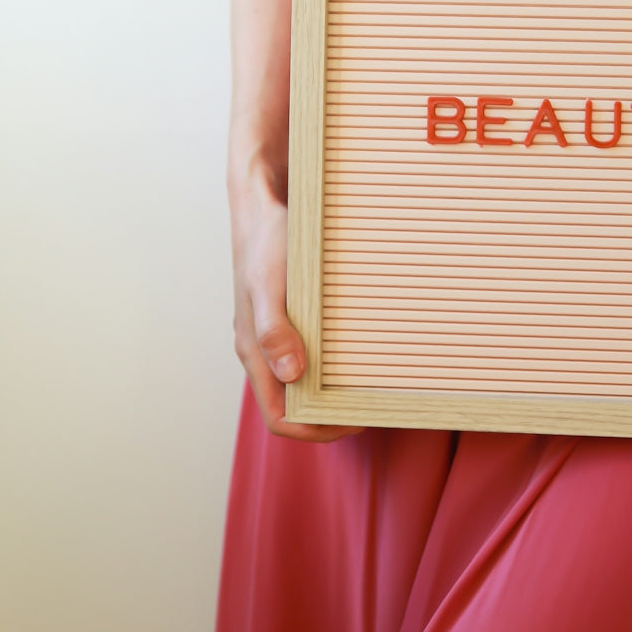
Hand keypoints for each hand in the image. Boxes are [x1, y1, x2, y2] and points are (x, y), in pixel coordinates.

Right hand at [230, 174, 363, 442]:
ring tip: (375, 381)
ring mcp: (277, 333)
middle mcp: (265, 350)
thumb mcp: (270, 284)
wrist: (264, 202)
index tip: (357, 419)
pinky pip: (312, 350)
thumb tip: (292, 375)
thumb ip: (274, 330)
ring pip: (305, 379)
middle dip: (332, 414)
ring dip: (335, 388)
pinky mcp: (292, 315)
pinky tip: (363, 347)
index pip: (280, 418)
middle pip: (296, 404)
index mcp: (254, 352)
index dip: (316, 429)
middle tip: (376, 403)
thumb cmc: (267, 242)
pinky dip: (335, 360)